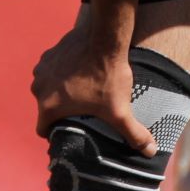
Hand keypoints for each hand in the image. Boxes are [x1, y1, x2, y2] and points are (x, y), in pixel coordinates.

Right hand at [31, 25, 155, 154]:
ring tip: (80, 91)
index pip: (44, 130)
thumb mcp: (120, 110)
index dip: (56, 134)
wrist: (104, 38)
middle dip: (61, 110)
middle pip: (46, 108)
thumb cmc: (107, 75)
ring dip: (58, 91)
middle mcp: (39, 88)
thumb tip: (150, 152)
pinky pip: (51, 71)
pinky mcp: (49, 54)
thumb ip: (134, 134)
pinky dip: (61, 74)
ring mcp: (42, 68)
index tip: (70, 130)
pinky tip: (79, 73)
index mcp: (49, 106)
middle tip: (81, 110)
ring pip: (47, 88)